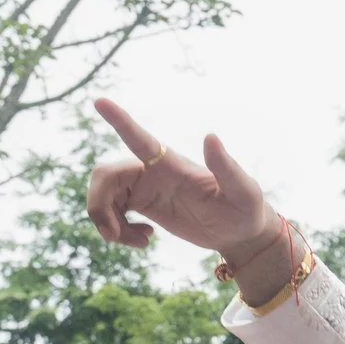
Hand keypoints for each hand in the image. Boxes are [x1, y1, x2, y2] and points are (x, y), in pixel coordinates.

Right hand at [85, 100, 294, 294]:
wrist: (240, 233)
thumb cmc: (246, 208)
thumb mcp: (243, 191)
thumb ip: (226, 166)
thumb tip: (210, 136)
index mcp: (173, 164)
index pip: (140, 139)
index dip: (120, 121)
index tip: (99, 101)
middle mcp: (153, 171)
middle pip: (105, 175)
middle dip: (99, 206)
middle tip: (114, 236)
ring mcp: (145, 188)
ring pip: (103, 196)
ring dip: (108, 223)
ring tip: (141, 242)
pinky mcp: (142, 205)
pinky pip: (110, 212)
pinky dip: (117, 230)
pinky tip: (143, 240)